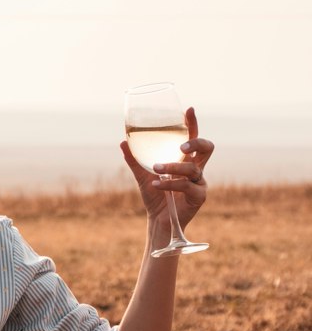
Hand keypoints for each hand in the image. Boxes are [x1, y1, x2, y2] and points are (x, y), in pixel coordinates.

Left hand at [121, 108, 212, 229]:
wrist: (158, 220)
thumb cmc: (155, 196)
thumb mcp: (142, 175)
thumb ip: (134, 159)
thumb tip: (122, 142)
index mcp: (186, 160)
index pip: (192, 138)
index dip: (192, 124)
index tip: (188, 110)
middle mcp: (196, 168)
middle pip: (207, 148)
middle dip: (196, 142)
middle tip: (181, 146)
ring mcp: (200, 182)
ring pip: (192, 169)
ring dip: (173, 167)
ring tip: (156, 169)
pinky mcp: (199, 197)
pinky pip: (187, 186)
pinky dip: (170, 184)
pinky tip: (156, 185)